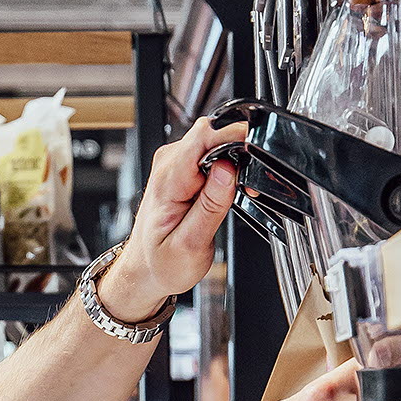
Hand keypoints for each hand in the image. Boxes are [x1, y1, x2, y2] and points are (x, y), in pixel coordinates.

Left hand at [99, 114, 241, 324]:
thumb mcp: (191, 244)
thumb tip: (227, 168)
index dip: (234, 138)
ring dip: (233, 159)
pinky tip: (225, 189)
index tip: (253, 156)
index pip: (204, 136)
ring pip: (213, 138)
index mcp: (167, 180)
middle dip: (237, 150)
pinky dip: (226, 164)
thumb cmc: (164, 261)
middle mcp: (168, 164)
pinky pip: (210, 150)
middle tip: (247, 187)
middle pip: (211, 132)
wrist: (147, 267)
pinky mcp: (182, 165)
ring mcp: (174, 162)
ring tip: (234, 193)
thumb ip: (211, 205)